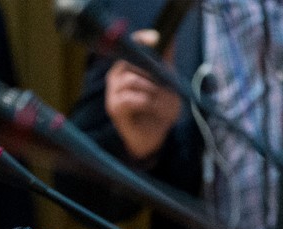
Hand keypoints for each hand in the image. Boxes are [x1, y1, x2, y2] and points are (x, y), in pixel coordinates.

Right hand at [105, 29, 181, 159]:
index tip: (155, 40)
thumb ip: (165, 61)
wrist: (155, 136)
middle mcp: (118, 75)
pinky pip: (130, 98)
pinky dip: (145, 102)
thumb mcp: (169, 81)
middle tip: (165, 85)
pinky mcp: (113, 107)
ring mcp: (113, 91)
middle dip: (152, 72)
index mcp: (129, 66)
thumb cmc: (160, 108)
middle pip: (131, 61)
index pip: (131, 45)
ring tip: (161, 101)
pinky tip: (151, 108)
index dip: (142, 40)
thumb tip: (167, 38)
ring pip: (132, 80)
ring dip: (151, 90)